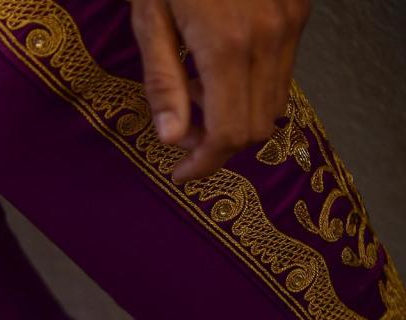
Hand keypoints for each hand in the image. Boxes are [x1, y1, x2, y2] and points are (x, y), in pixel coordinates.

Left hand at [130, 0, 310, 181]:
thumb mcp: (151, 19)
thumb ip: (163, 81)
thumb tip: (170, 138)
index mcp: (225, 45)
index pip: (227, 133)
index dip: (204, 164)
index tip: (181, 174)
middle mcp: (267, 39)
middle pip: (255, 128)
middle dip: (218, 143)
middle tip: (182, 128)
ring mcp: (289, 24)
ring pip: (275, 104)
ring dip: (236, 116)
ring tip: (197, 87)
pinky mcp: (298, 13)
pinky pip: (282, 73)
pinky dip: (253, 88)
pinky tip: (220, 65)